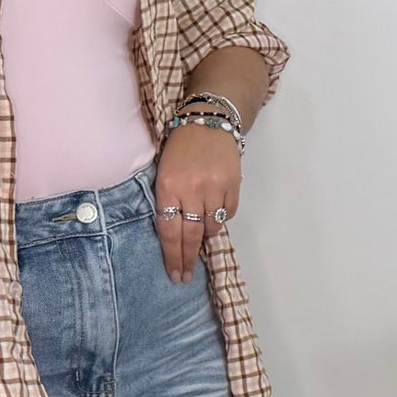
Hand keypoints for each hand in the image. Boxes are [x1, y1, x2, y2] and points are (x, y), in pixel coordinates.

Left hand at [154, 122, 240, 284]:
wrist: (209, 119)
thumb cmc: (180, 145)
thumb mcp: (163, 170)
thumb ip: (167, 199)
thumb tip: (174, 232)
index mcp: (168, 185)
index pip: (168, 230)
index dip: (172, 256)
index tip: (174, 273)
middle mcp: (191, 189)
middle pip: (189, 235)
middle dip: (187, 259)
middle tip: (185, 277)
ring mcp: (214, 187)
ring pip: (210, 227)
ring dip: (204, 237)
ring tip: (199, 239)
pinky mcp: (232, 184)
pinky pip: (226, 214)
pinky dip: (219, 220)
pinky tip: (213, 216)